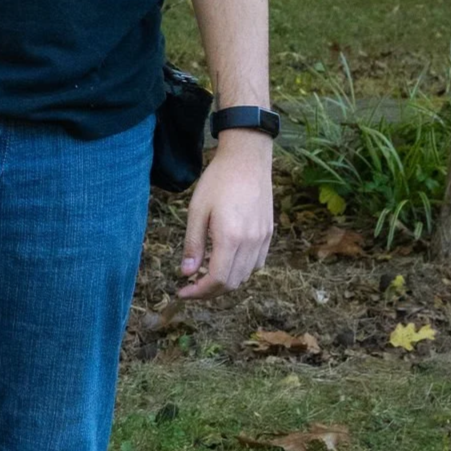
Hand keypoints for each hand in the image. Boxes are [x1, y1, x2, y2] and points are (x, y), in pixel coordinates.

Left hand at [178, 135, 273, 296]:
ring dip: (225, 282)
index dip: (198, 292)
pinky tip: (226, 263)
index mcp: (230, 237)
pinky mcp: (268, 233)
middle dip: (209, 291)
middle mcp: (250, 242)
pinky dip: (241, 271)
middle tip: (191, 287)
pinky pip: (257, 263)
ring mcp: (263, 238)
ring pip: (246, 276)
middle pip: (232, 283)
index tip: (182, 292)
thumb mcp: (197, 210)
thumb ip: (193, 244)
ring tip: (206, 276)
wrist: (247, 159)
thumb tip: (186, 273)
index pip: (217, 279)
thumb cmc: (218, 181)